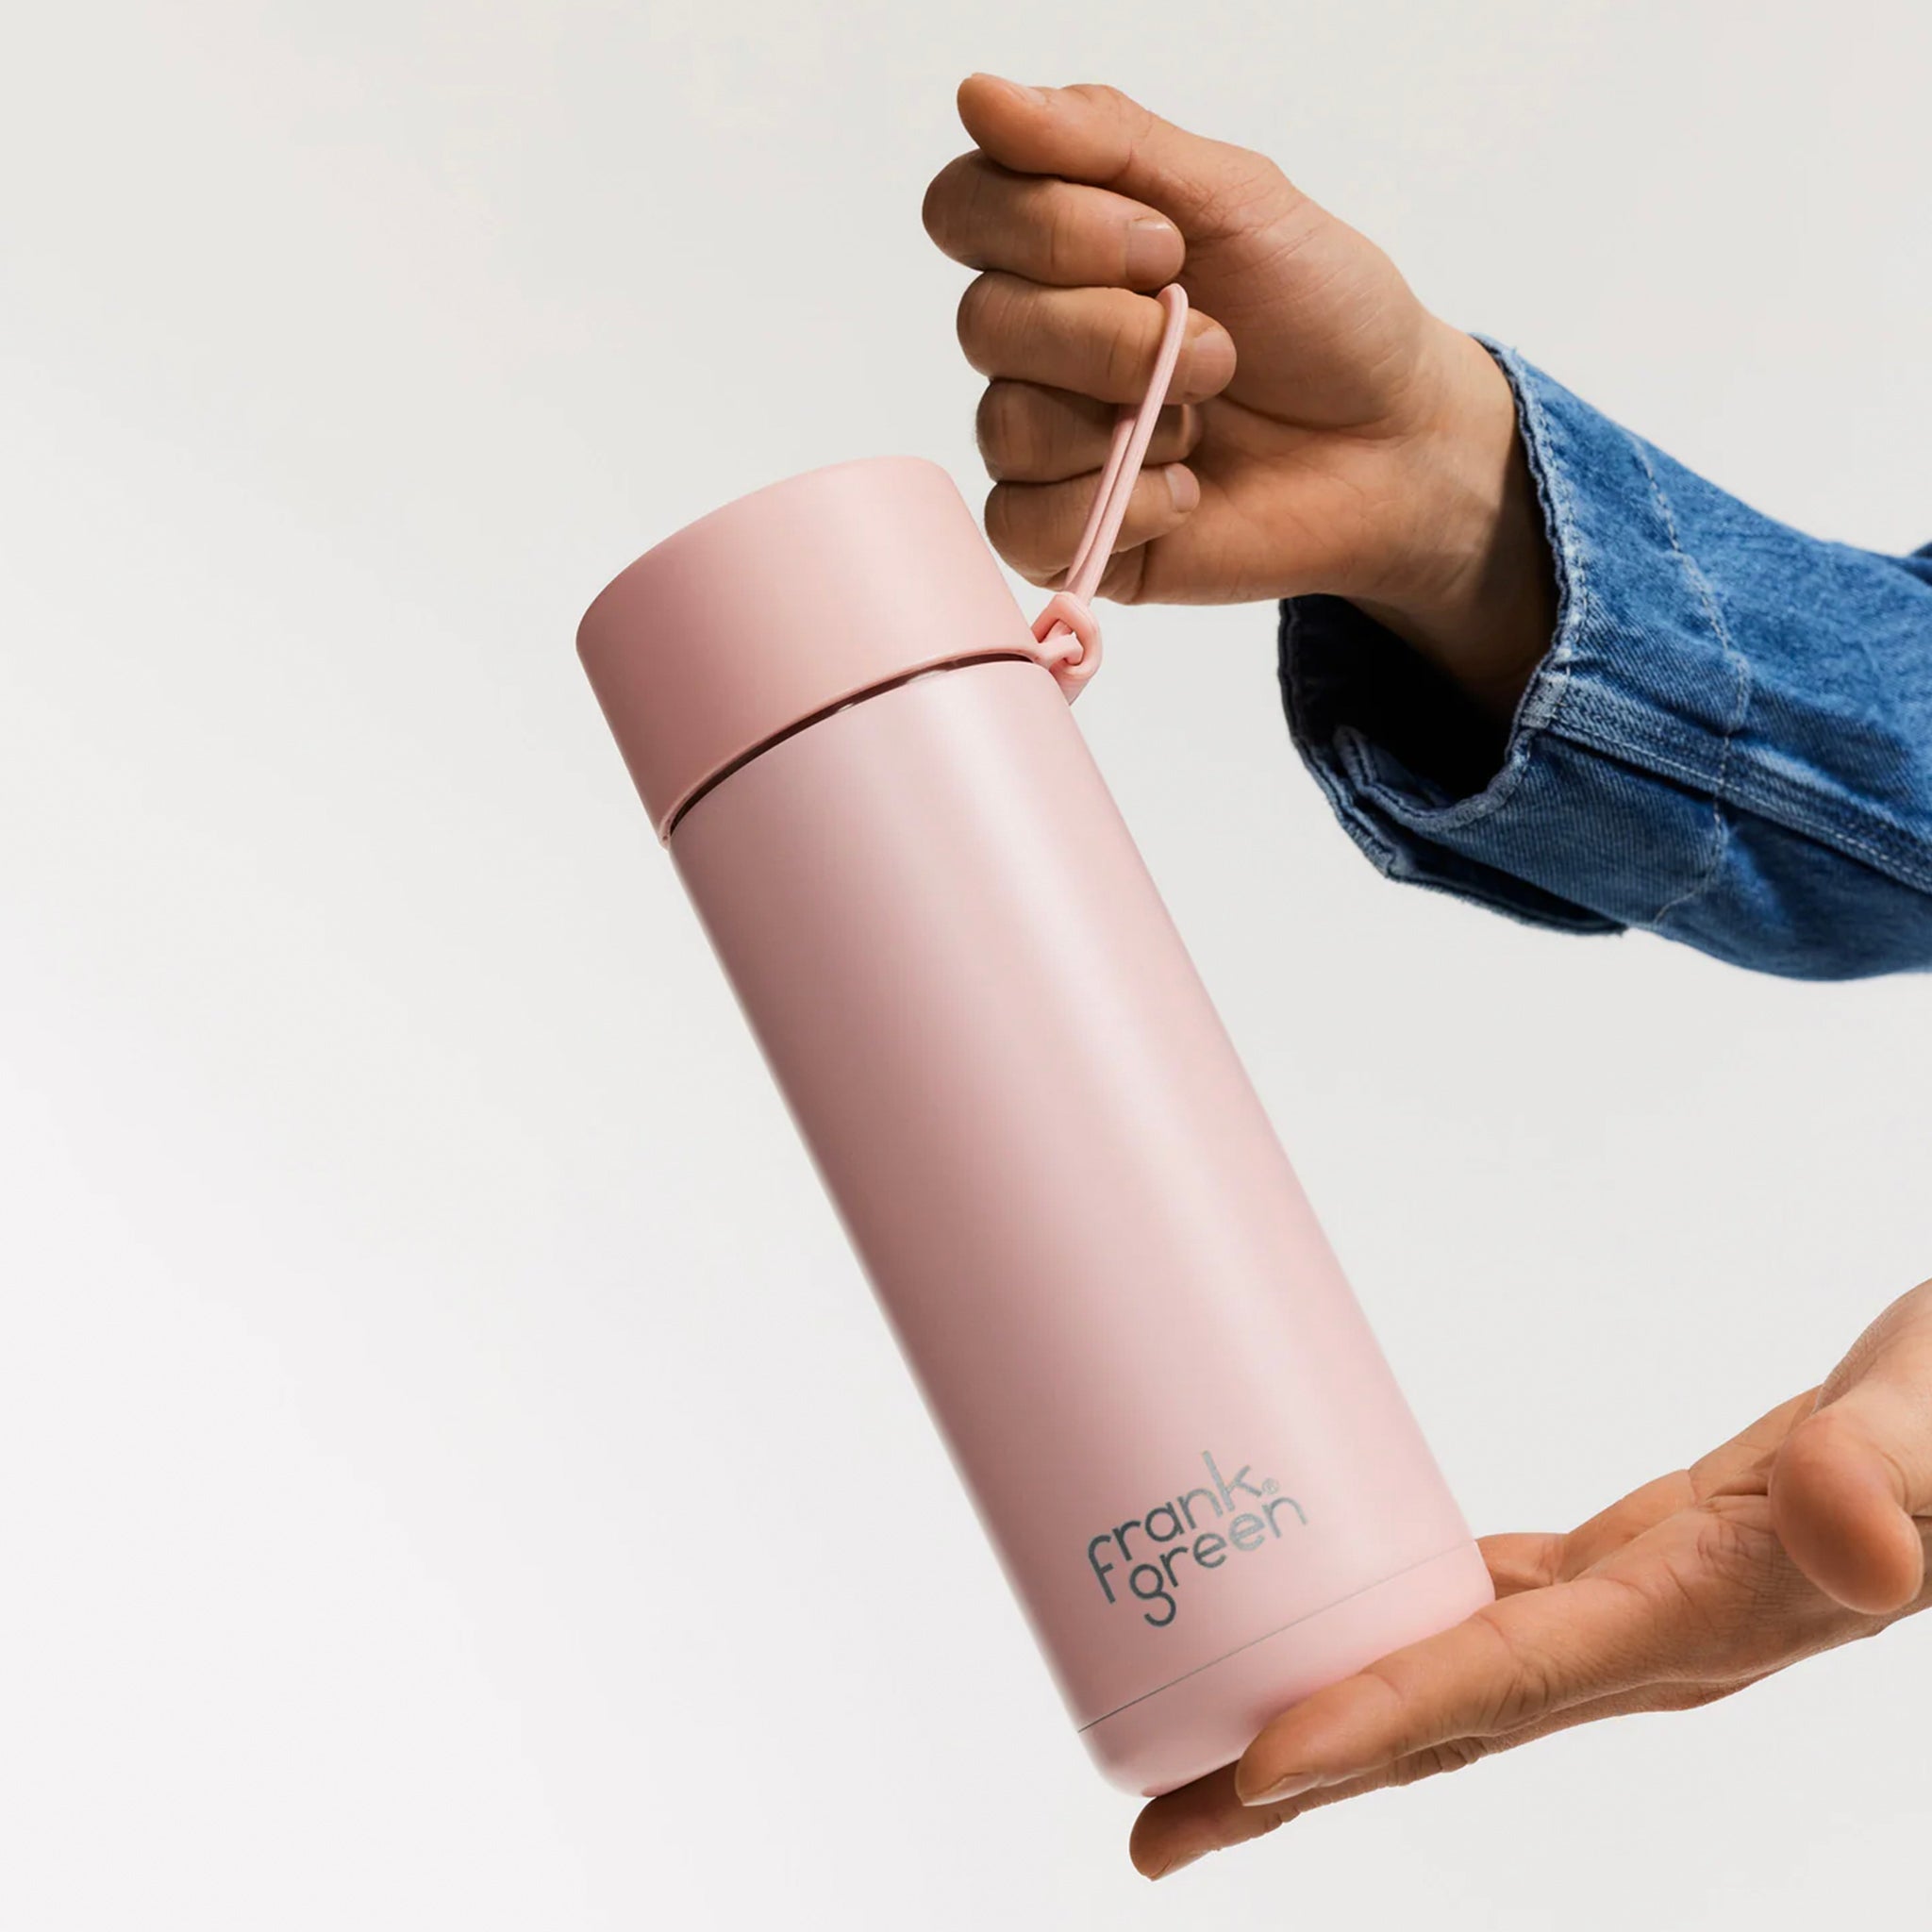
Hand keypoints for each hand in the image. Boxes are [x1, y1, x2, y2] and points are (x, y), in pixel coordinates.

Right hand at [922, 76, 1553, 716]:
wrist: (1395, 444)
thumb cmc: (1323, 316)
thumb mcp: (1236, 198)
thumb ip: (1108, 141)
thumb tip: (979, 95)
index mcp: (1060, 249)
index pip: (964, 211)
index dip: (1047, 227)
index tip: (1163, 242)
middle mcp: (1037, 345)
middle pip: (984, 323)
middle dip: (1112, 332)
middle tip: (1218, 345)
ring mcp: (1047, 445)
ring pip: (1008, 425)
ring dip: (1134, 419)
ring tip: (1208, 420)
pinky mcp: (1071, 536)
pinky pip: (1027, 524)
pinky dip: (1123, 507)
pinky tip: (1188, 491)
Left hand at [1130, 1281, 1931, 1878]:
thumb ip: (1891, 1475)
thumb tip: (1846, 1527)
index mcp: (1699, 1623)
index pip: (1502, 1688)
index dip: (1375, 1727)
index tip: (1250, 1770)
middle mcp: (1648, 1647)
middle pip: (1437, 1731)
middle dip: (1294, 1790)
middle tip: (1152, 1833)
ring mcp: (1630, 1618)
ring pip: (1443, 1684)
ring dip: (1322, 1722)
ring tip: (1196, 1754)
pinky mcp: (1625, 1570)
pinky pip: (1481, 1616)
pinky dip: (1392, 1633)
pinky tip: (1332, 1622)